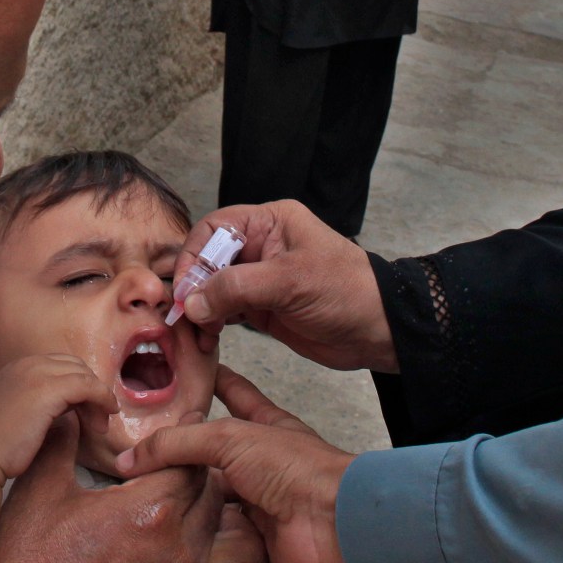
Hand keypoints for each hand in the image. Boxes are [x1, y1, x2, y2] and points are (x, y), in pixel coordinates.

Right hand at [0, 353, 114, 480]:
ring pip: (84, 376)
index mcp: (17, 367)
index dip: (79, 387)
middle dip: (92, 391)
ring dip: (99, 399)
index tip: (87, 412)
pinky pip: (88, 387)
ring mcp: (37, 373)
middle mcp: (27, 364)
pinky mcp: (49, 389)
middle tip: (98, 420)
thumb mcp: (19, 413)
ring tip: (100, 425)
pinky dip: (101, 400)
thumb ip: (41, 403)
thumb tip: (71, 406)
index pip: (61, 366)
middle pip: (75, 367)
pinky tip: (102, 420)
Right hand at [0, 413, 260, 562]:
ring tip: (193, 516)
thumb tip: (70, 407)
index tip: (175, 435)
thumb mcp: (36, 495)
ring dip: (218, 525)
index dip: (182, 444)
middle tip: (179, 471)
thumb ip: (60, 442)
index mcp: (151, 512)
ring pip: (231, 545)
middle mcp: (182, 553)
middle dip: (200, 479)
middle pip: (214, 498)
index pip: (191, 462)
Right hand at [120, 369, 352, 562]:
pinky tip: (165, 538)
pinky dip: (194, 541)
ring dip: (185, 502)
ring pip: (211, 501)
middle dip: (182, 455)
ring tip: (139, 497)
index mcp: (263, 428)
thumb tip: (131, 458)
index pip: (234, 395)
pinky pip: (216, 541)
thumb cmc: (297, 469)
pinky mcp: (254, 543)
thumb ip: (179, 443)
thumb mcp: (231, 438)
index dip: (214, 381)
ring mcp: (258, 505)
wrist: (333, 525)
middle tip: (139, 450)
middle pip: (213, 456)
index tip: (191, 370)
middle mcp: (260, 465)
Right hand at [174, 200, 395, 372]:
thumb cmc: (345, 292)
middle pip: (208, 259)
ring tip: (198, 333)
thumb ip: (237, 288)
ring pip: (212, 288)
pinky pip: (224, 311)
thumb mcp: (290, 282)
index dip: (193, 256)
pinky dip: (211, 324)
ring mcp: (259, 279)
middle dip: (193, 286)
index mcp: (270, 223)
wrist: (378, 331)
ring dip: (200, 309)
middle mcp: (260, 247)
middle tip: (186, 316)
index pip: (214, 229)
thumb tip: (191, 302)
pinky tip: (206, 339)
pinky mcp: (262, 308)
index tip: (184, 288)